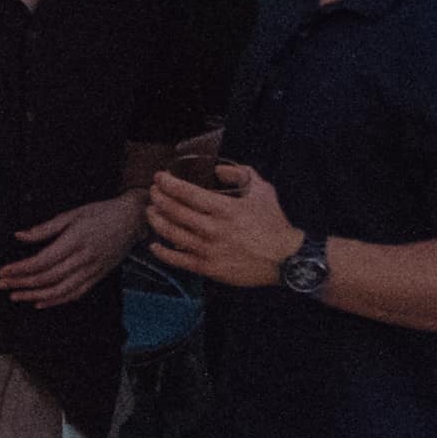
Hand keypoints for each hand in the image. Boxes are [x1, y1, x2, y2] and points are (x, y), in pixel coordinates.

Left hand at [0, 192, 137, 309]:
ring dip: (35, 296)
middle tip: (2, 284)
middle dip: (21, 284)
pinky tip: (40, 302)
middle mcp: (84, 259)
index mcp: (75, 241)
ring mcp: (93, 270)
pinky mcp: (99, 276)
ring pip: (60, 290)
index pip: (42, 261)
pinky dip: (57, 301)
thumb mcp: (71, 214)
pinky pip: (76, 293)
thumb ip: (44, 228)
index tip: (3, 271)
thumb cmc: (101, 213)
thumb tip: (19, 236)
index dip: (20, 269)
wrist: (133, 220)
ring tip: (16, 296)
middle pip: (47, 278)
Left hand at [141, 153, 296, 288]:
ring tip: (150, 211)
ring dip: (156, 220)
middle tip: (153, 192)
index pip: (188, 193)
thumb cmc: (274, 224)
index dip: (169, 184)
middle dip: (158, 198)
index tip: (159, 177)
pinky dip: (162, 252)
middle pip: (175, 211)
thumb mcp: (263, 191)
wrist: (286, 260)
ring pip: (172, 234)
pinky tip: (154, 244)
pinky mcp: (208, 268)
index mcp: (226, 209)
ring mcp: (209, 250)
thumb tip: (219, 170)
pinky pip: (178, 260)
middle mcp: (213, 229)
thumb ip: (241, 174)